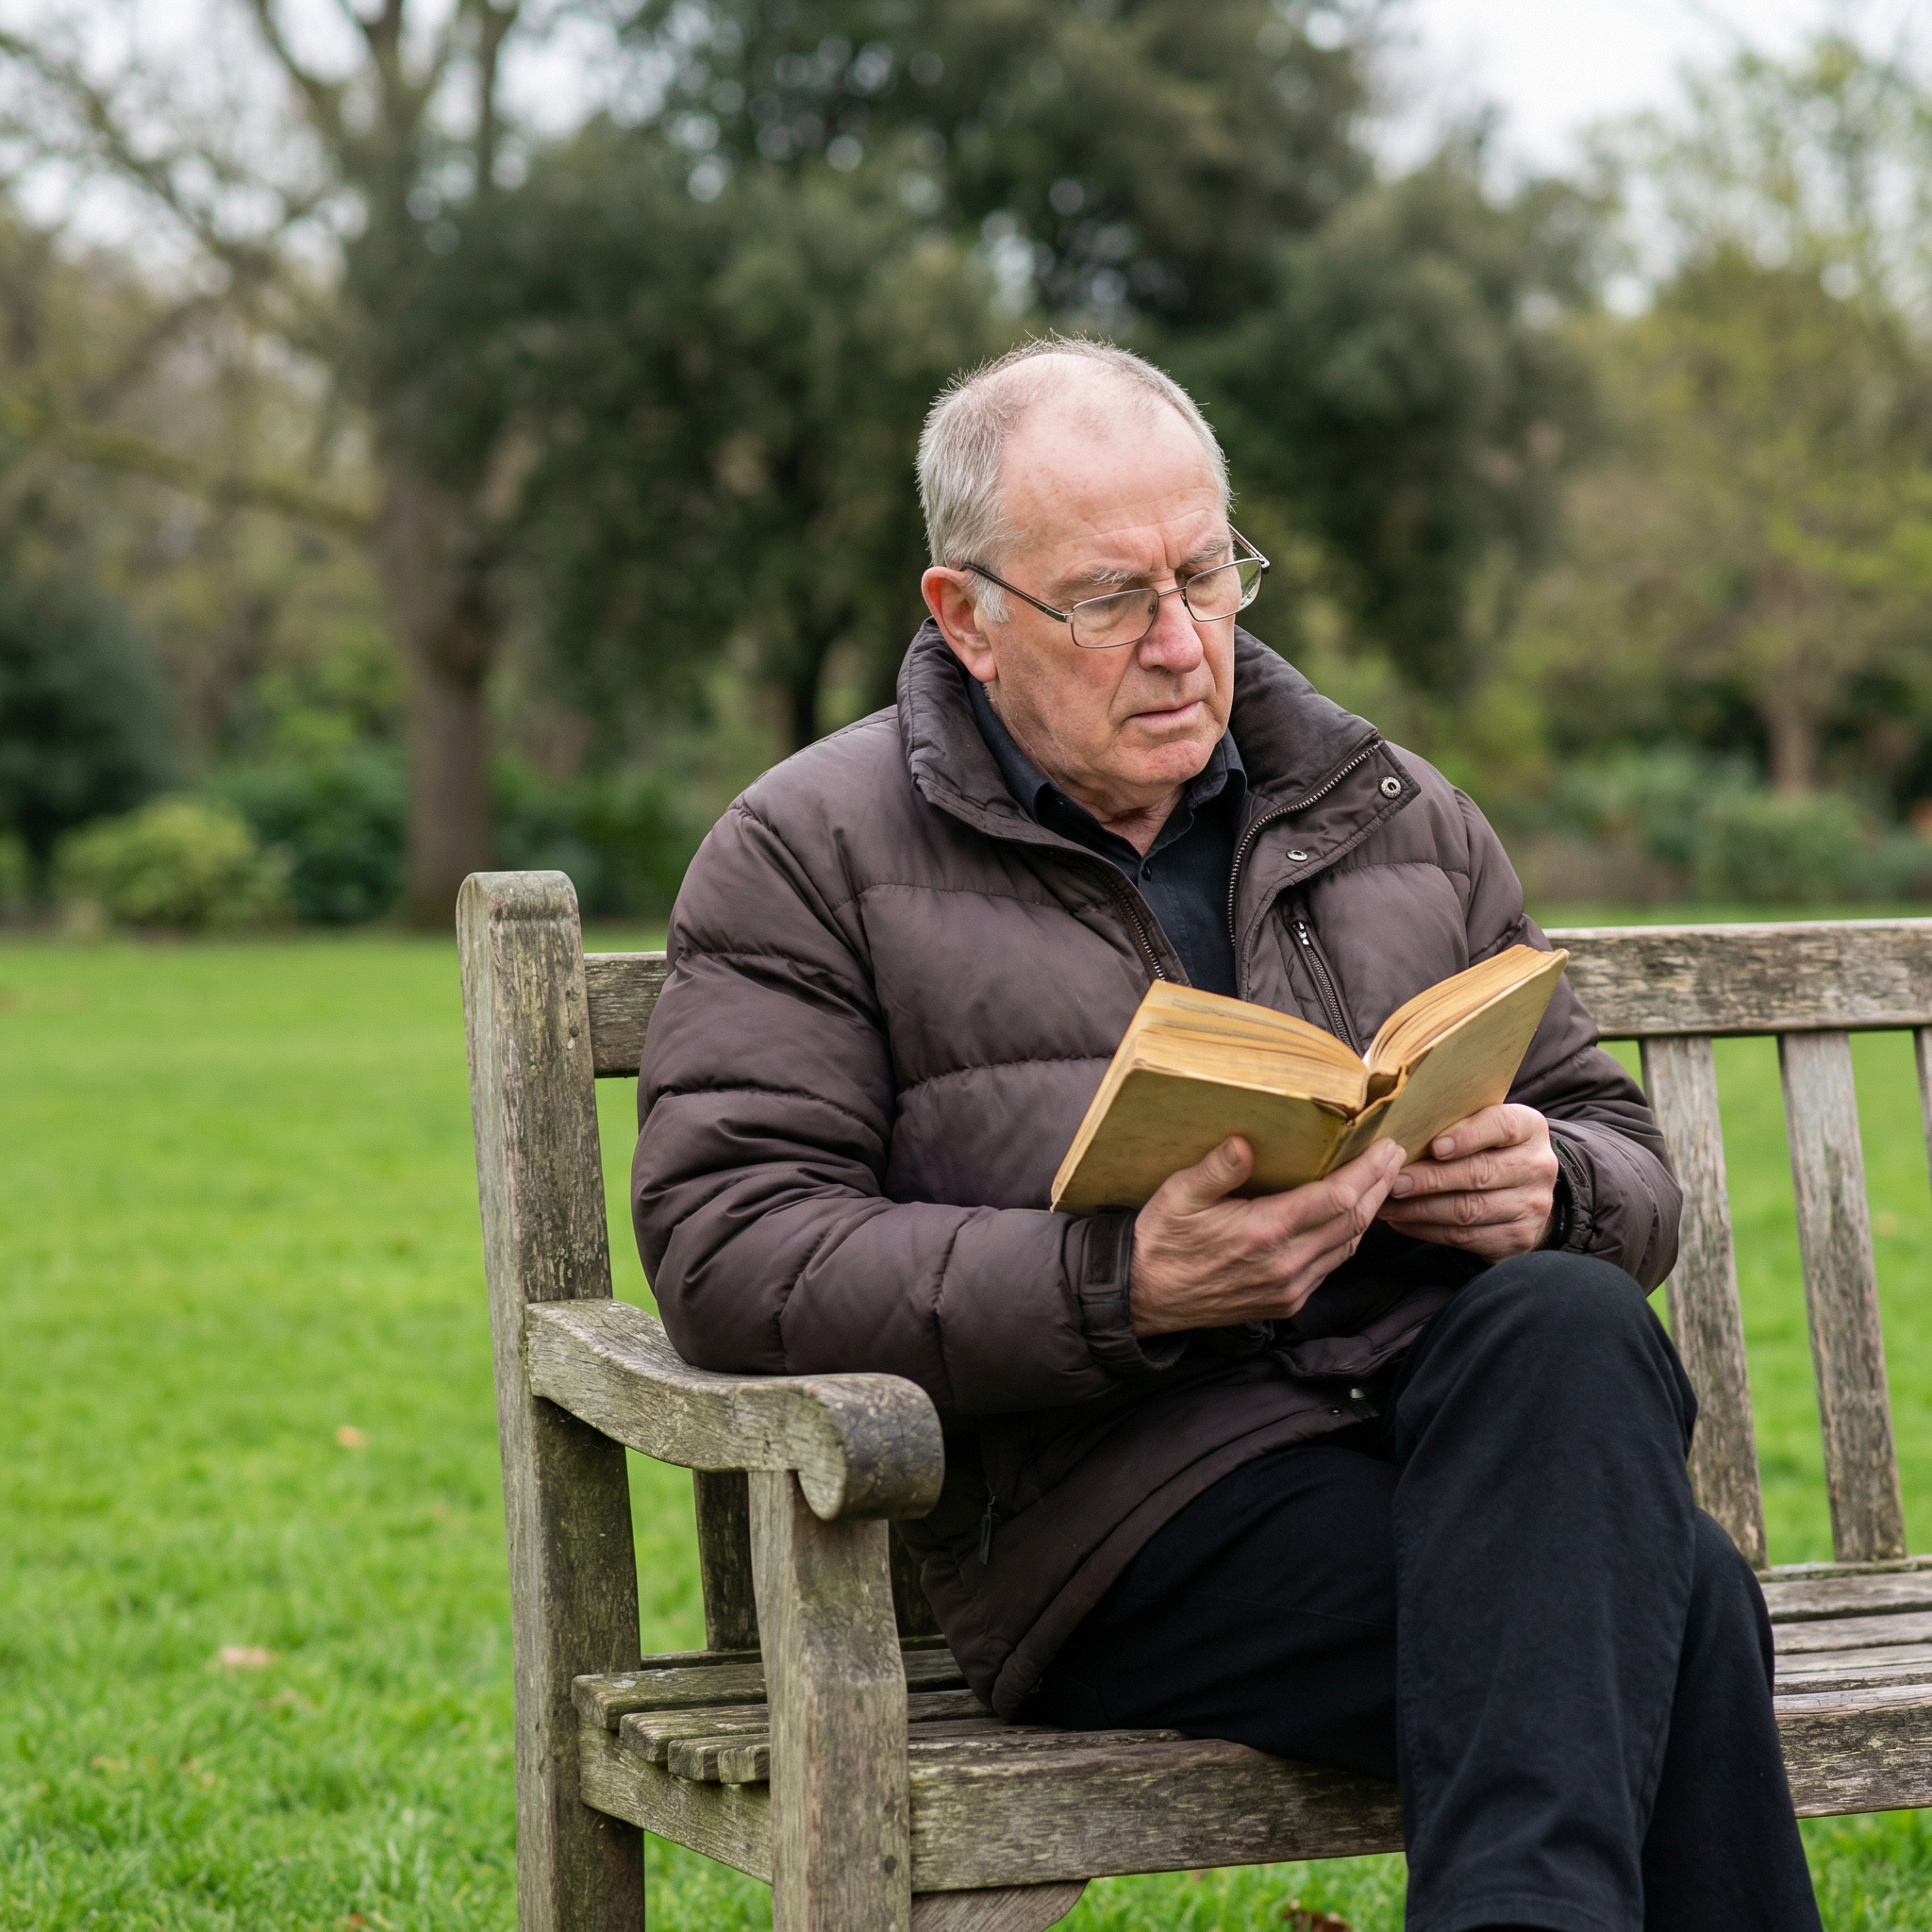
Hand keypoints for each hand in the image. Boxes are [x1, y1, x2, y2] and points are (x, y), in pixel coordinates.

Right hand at [1129, 1136, 1407, 1336]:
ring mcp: (1289, 1288)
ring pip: (1348, 1246)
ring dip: (1369, 1211)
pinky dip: (1348, 1237)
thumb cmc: (1160, 1240)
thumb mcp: (1177, 1195)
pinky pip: (1331, 1265)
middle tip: (1395, 1155)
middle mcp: (1285, 1264)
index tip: (1387, 1147)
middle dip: (1380, 1185)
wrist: (1144, 1296)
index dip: (1369, 1172)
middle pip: (1352, 1221)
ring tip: (1381, 1180)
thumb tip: (1243, 1143)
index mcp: (1263, 1232)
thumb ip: (1215, 1169)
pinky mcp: (1286, 1302)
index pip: (1336, 1199)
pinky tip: (1348, 1216)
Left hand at [1377, 1103, 1558, 1260]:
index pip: (1501, 1126)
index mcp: (1529, 1127)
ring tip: (1387, 1203)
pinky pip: (1466, 1237)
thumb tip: (1399, 1126)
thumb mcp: (1482, 1125)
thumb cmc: (1487, 1148)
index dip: (1467, 1136)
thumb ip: (1453, 1121)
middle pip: (1480, 1173)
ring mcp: (1532, 1205)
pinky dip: (1427, 1229)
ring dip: (1421, 1208)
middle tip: (1392, 1180)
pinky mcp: (1518, 1237)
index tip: (1434, 1146)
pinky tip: (1402, 1221)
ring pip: (1469, 1209)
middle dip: (1430, 1179)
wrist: (1523, 1193)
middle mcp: (1537, 1166)